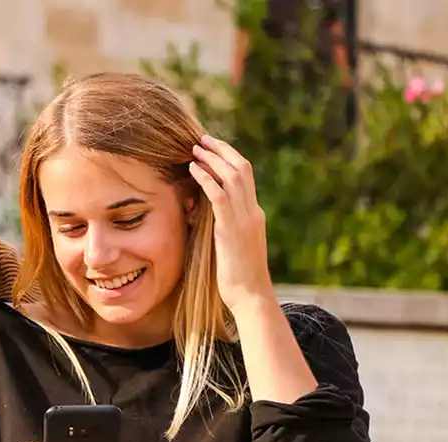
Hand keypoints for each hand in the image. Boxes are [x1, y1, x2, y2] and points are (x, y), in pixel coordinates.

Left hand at [189, 135, 274, 316]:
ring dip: (213, 160)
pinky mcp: (232, 230)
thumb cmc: (237, 278)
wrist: (251, 297)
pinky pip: (219, 196)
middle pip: (242, 169)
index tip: (212, 149)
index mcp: (254, 215)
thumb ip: (221, 226)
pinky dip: (206, 179)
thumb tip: (199, 212)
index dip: (229, 159)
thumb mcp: (230, 246)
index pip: (246, 177)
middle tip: (203, 139)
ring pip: (233, 177)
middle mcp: (253, 212)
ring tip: (195, 149)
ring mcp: (245, 220)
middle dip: (222, 151)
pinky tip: (193, 170)